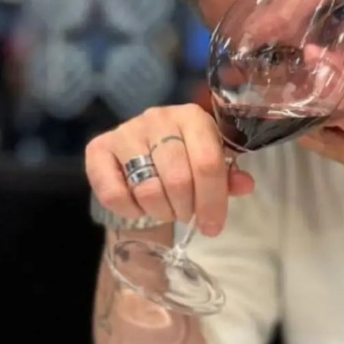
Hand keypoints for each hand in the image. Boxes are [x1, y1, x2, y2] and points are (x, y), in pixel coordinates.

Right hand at [85, 104, 254, 235]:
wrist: (140, 156)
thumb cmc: (183, 160)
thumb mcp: (210, 165)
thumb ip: (228, 176)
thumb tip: (245, 185)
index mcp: (192, 117)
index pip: (207, 163)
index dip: (212, 201)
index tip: (213, 227)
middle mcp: (158, 118)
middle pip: (178, 179)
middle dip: (186, 208)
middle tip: (186, 214)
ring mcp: (126, 132)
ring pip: (148, 189)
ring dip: (161, 211)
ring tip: (166, 209)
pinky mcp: (98, 149)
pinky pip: (115, 194)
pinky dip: (131, 210)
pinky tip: (139, 206)